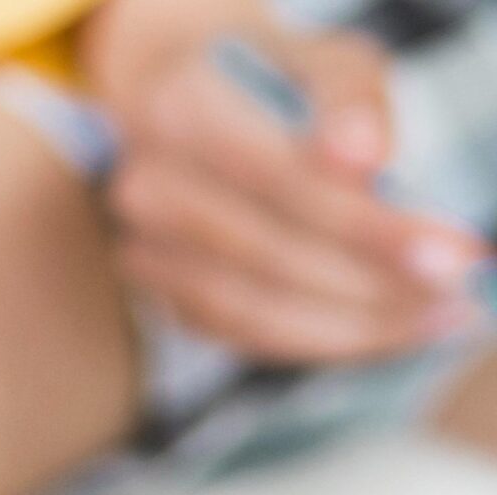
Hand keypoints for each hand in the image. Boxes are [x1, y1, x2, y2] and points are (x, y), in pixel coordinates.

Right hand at [89, 9, 485, 361]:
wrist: (182, 102)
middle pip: (263, 254)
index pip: (280, 181)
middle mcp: (144, 186)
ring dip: (349, 326)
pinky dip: (316, 339)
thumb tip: (364, 164)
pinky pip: (241, 333)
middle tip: (450, 295)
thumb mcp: (319, 59)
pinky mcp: (156, 292)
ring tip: (428, 320)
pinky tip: (380, 329)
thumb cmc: (267, 79)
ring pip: (248, 310)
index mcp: (179, 110)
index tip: (449, 252)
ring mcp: (141, 246)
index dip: (367, 226)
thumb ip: (347, 99)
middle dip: (369, 284)